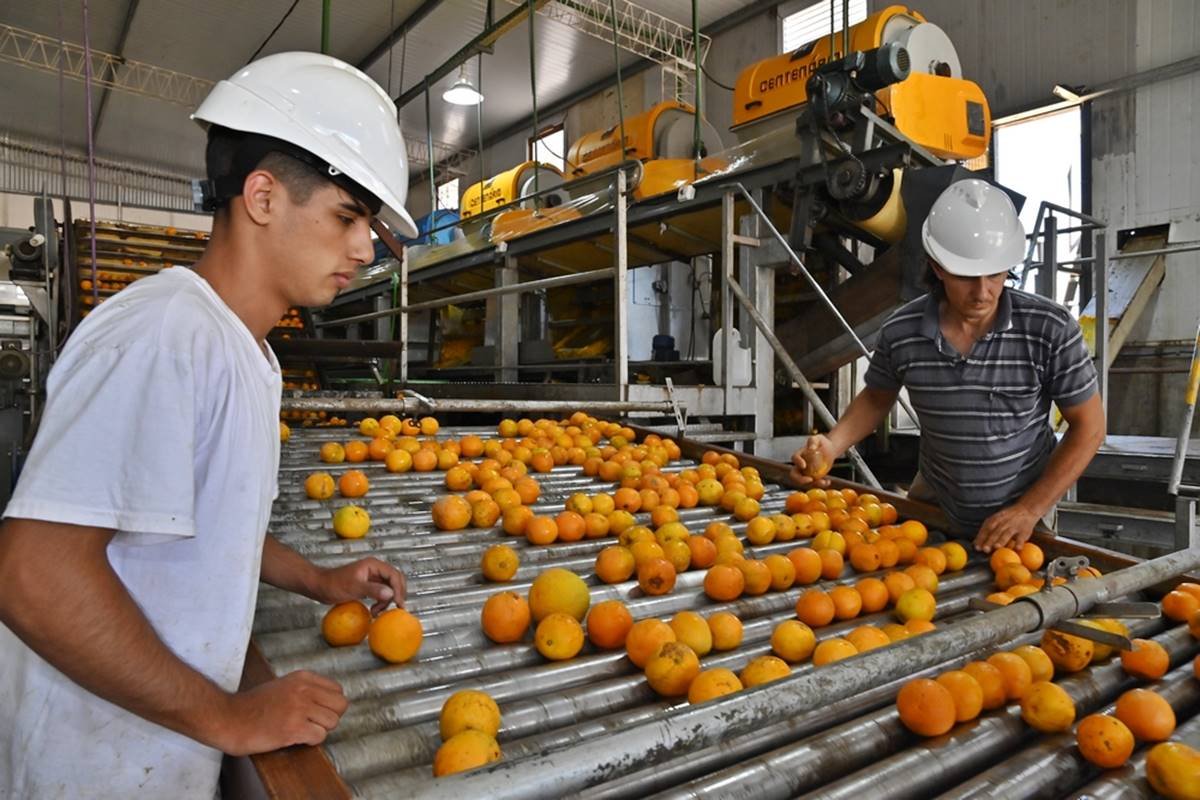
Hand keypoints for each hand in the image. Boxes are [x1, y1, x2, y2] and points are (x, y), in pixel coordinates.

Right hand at [213, 670, 347, 755]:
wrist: (230, 718)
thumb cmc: (253, 705)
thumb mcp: (282, 685)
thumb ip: (304, 689)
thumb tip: (326, 700)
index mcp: (302, 678)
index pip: (337, 690)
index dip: (330, 704)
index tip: (317, 711)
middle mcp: (304, 690)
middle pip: (341, 705)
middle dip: (331, 717)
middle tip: (314, 723)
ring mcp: (299, 708)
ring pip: (333, 722)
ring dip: (320, 730)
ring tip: (302, 730)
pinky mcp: (294, 728)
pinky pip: (320, 736)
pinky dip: (311, 741)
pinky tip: (296, 738)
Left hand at [314, 557, 405, 614]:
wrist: (320, 587)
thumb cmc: (334, 584)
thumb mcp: (354, 587)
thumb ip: (373, 590)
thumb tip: (390, 594)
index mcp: (373, 565)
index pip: (393, 575)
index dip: (398, 589)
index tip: (399, 602)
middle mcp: (375, 570)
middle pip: (394, 580)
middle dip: (396, 594)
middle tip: (396, 607)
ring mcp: (371, 578)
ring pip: (388, 588)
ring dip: (387, 601)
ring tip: (377, 611)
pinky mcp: (367, 586)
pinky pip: (380, 593)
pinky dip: (381, 602)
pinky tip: (374, 610)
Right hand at [790, 434, 835, 486]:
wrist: (830, 449)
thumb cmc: (822, 442)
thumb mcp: (818, 438)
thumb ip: (813, 441)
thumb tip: (811, 448)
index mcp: (799, 454)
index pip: (794, 458)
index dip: (798, 462)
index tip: (804, 466)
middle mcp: (800, 465)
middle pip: (794, 474)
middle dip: (800, 479)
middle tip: (810, 480)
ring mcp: (807, 472)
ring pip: (805, 481)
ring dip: (813, 484)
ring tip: (823, 482)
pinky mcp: (814, 477)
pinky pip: (815, 483)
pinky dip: (821, 484)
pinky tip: (828, 481)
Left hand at [974, 504, 1039, 552]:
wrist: (1026, 509)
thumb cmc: (1007, 518)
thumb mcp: (995, 520)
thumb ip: (986, 531)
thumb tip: (975, 543)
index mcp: (995, 520)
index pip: (986, 529)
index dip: (981, 538)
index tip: (977, 547)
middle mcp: (1003, 522)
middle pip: (995, 532)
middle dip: (989, 541)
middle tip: (985, 549)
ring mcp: (1014, 526)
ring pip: (1006, 534)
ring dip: (1001, 540)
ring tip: (997, 547)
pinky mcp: (1024, 530)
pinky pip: (1021, 537)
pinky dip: (1019, 543)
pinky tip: (1017, 549)